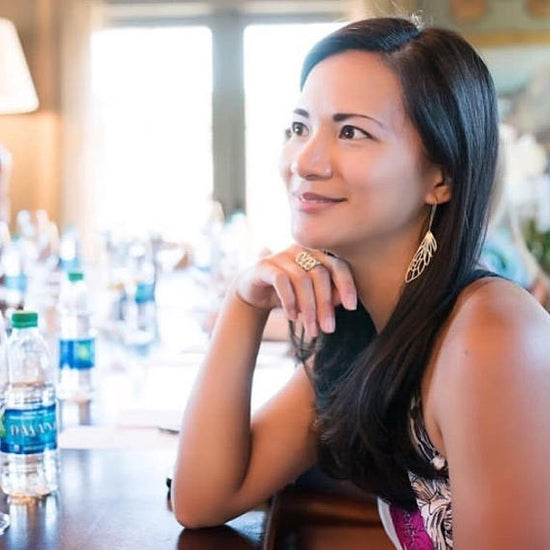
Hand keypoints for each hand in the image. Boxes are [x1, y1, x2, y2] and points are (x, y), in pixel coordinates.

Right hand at [235, 246, 356, 337]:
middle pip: (320, 275)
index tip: (351, 307)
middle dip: (325, 305)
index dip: (346, 285)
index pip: (337, 265)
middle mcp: (300, 250)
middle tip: (328, 329)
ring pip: (301, 280)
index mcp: (316, 254)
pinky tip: (291, 317)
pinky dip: (289, 301)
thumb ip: (329, 296)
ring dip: (308, 308)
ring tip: (311, 329)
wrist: (255, 292)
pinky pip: (281, 280)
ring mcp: (281, 255)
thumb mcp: (312, 298)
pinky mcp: (264, 265)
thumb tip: (344, 301)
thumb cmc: (289, 294)